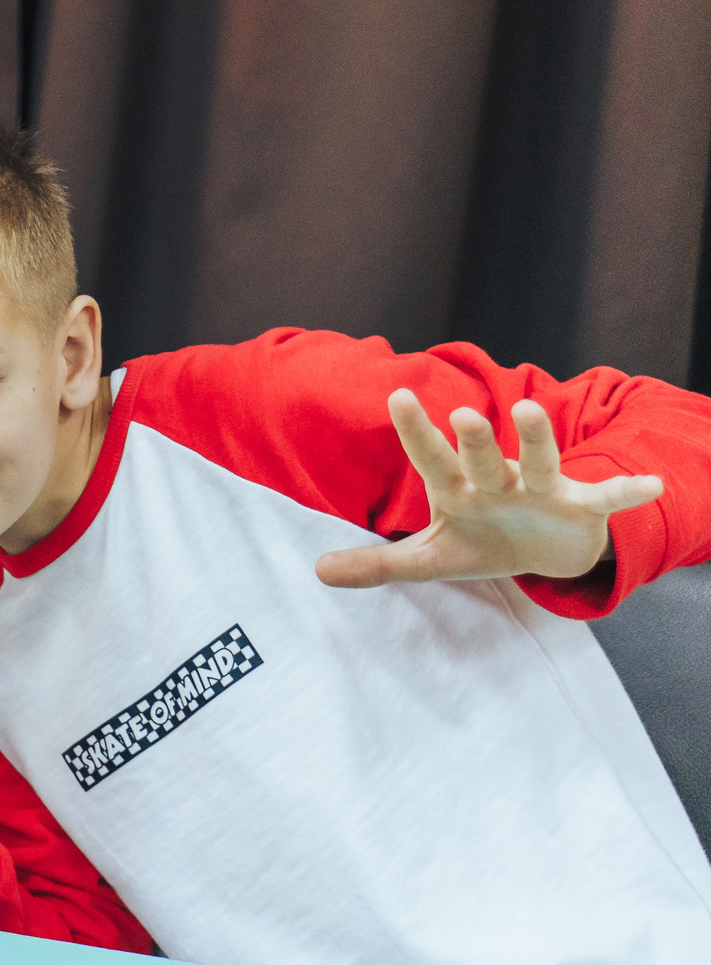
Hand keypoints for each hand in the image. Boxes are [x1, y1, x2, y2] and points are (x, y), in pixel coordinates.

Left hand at [314, 391, 663, 588]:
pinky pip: (605, 497)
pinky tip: (648, 486)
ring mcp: (540, 490)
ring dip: (534, 439)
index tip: (396, 393)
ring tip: (528, 411)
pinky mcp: (580, 507)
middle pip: (481, 457)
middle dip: (472, 439)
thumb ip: (378, 563)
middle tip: (459, 414)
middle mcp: (498, 480)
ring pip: (538, 461)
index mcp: (457, 489)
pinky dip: (626, 492)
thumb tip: (317, 572)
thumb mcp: (431, 558)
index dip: (415, 430)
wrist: (546, 551)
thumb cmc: (483, 543)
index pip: (431, 457)